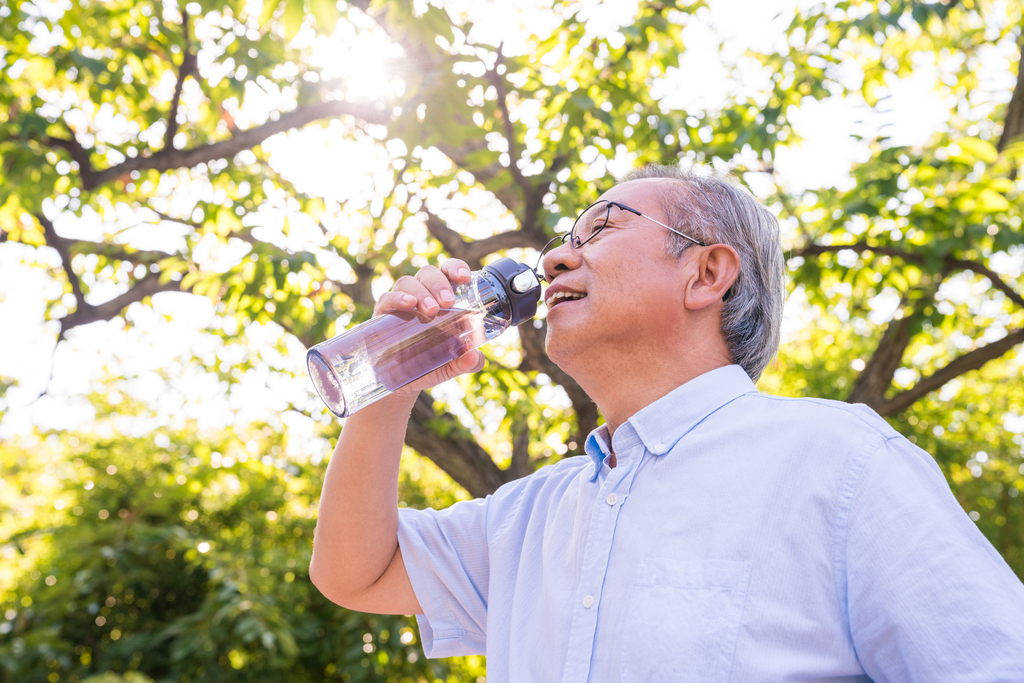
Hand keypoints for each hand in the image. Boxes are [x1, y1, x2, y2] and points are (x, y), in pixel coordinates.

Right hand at [373, 259, 485, 394]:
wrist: (402, 384)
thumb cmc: (430, 365)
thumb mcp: (452, 366)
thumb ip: (467, 362)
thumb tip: (475, 357)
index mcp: (441, 298)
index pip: (447, 271)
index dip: (455, 267)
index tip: (464, 278)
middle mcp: (420, 295)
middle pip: (428, 273)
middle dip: (439, 283)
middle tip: (448, 302)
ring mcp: (400, 303)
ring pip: (408, 282)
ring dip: (421, 292)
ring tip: (431, 310)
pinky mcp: (382, 315)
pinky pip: (387, 298)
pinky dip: (397, 298)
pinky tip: (408, 304)